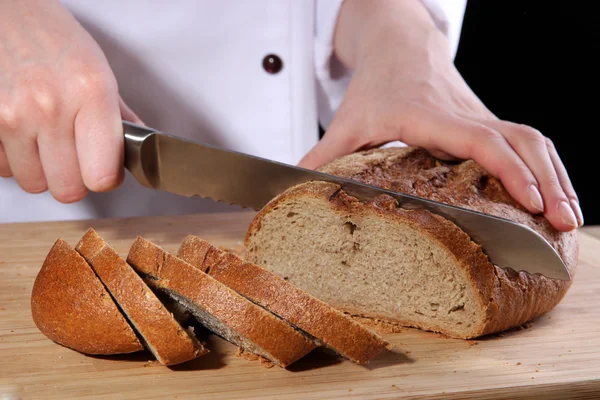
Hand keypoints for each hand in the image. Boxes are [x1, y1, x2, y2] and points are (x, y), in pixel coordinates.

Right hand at [0, 0, 141, 202]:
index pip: (101, 176)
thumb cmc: (55, 40)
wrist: (6, 12)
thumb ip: (120, 119)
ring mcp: (11, 115)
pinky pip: (4, 169)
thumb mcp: (100, 71)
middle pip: (68, 190)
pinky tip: (23, 131)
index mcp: (90, 93)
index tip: (104, 169)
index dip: (105, 178)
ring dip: (42, 169)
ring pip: (34, 183)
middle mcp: (49, 107)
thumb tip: (140, 156)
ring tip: (46, 137)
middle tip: (75, 154)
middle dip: (75, 178)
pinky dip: (14, 158)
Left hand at [299, 0, 581, 231]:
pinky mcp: (486, 119)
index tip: (531, 202)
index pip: (479, 140)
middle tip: (565, 223)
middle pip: (521, 140)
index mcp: (428, 115)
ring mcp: (480, 114)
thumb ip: (322, 157)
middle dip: (549, 181)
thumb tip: (295, 191)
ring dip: (556, 175)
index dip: (508, 170)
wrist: (398, 44)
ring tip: (569, 217)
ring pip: (532, 139)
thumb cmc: (373, 86)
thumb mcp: (346, 122)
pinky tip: (554, 194)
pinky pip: (527, 140)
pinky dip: (546, 167)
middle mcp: (463, 113)